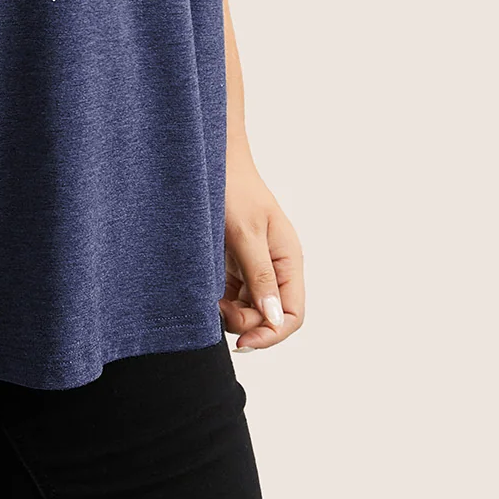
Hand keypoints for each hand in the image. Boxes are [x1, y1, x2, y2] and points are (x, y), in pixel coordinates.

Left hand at [220, 156, 303, 351]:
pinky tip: (205, 295)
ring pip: (249, 308)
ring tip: (209, 301)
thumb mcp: (246, 233)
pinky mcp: (232, 262)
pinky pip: (231, 294)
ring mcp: (253, 265)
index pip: (293, 314)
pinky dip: (220, 301)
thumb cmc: (231, 188)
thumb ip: (260, 276)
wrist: (207, 159)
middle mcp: (275, 266)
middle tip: (218, 312)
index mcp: (288, 259)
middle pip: (270, 315)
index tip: (242, 340)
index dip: (271, 333)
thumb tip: (275, 318)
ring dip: (231, 313)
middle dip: (246, 323)